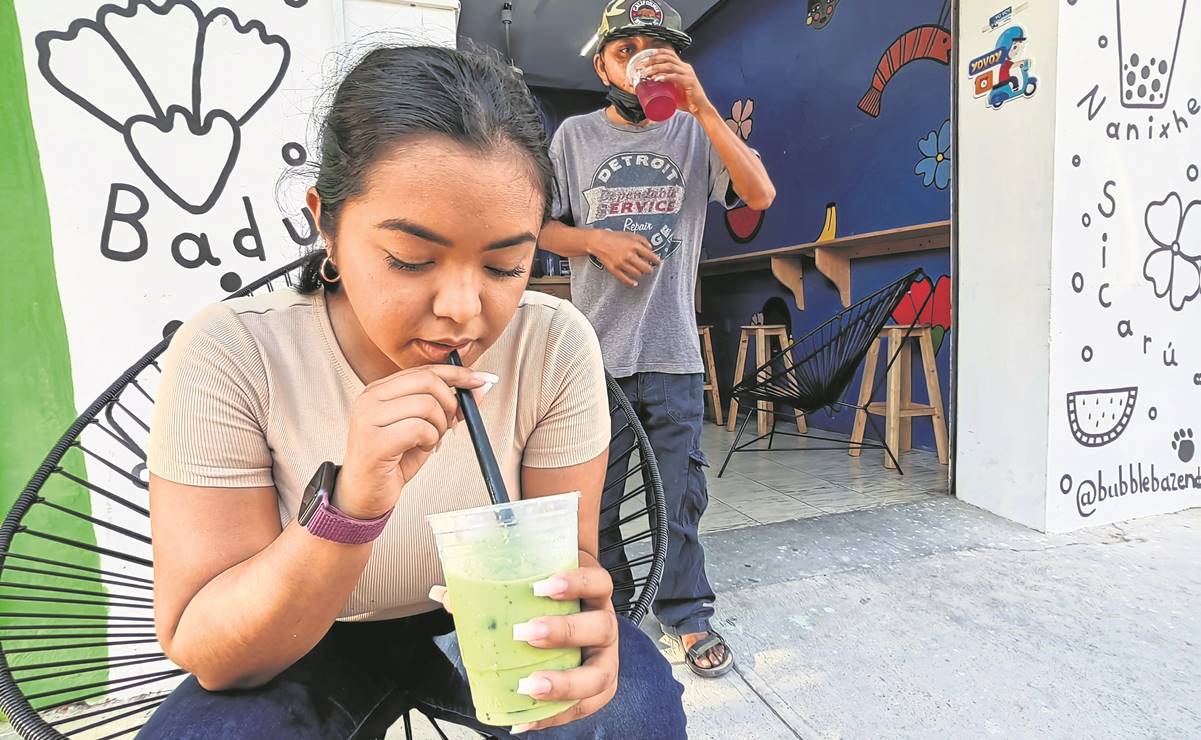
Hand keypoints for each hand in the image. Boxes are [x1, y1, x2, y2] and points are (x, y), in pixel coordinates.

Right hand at [337, 366, 495, 519]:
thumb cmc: (391, 460)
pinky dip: (430, 440)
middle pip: (427, 381)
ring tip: (429, 440)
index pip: (424, 369)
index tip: (478, 379)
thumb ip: (447, 408)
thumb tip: (478, 389)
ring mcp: (369, 418)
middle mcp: (370, 398)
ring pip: (426, 405)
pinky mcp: (374, 441)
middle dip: (449, 402)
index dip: (456, 373)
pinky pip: (419, 429)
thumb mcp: (425, 428)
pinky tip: (421, 448)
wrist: (364, 492)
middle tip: (449, 423)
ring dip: (439, 426)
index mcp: (380, 389)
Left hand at [429, 557, 618, 732]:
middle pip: (601, 627)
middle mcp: (605, 625)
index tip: (541, 587)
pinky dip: (553, 715)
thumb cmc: (549, 605)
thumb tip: (442, 594)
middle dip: (565, 631)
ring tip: (529, 686)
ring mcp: (604, 660)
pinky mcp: (598, 690)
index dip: (576, 582)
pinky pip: (583, 707)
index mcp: (592, 594)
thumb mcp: (529, 591)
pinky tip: (524, 720)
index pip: (598, 581)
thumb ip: (492, 588)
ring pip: (599, 676)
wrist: (571, 626)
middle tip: (525, 633)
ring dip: (564, 683)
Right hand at [588, 229, 660, 286]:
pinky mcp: (614, 269)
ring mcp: (621, 263)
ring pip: (637, 274)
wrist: (598, 241)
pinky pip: (625, 279)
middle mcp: (629, 255)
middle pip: (646, 268)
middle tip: (650, 268)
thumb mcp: (630, 234)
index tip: (658, 262)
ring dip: (641, 274)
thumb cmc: (614, 237)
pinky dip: (631, 282)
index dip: (656, 260)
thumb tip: (650, 248)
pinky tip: (635, 283)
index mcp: (634, 245)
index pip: (650, 256)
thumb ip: (643, 240)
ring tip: (641, 272)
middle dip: (650, 269)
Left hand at [637, 48, 710, 115]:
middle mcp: (686, 68)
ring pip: (669, 66)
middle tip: (642, 65)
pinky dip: (665, 77)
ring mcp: (688, 74)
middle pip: (667, 58)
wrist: (700, 108)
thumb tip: (651, 85)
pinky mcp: (689, 82)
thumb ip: (666, 85)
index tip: (646, 56)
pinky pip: (675, 77)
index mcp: (683, 67)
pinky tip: (657, 79)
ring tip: (646, 73)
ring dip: (656, 68)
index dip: (658, 52)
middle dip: (653, 59)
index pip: (670, 54)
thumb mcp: (675, 89)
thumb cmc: (687, 101)